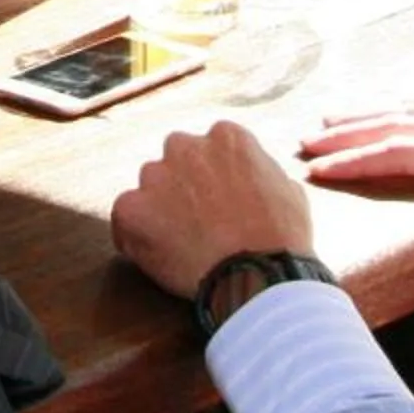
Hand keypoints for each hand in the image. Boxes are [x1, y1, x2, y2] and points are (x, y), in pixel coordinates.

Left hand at [110, 121, 312, 299]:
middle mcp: (184, 146)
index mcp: (226, 137)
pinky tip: (159, 256)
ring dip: (160, 209)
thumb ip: (260, 171)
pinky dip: (135, 235)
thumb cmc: (281, 238)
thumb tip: (251, 176)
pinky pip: (125, 218)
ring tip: (184, 245)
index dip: (215, 179)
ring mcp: (154, 176)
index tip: (221, 203)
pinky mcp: (131, 208)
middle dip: (184, 187)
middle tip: (199, 223)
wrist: (258, 275)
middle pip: (176, 162)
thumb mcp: (288, 189)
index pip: (211, 149)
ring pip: (150, 188)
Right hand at [300, 98, 413, 301]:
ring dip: (370, 111)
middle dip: (348, 132)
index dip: (357, 161)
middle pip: (395, 121)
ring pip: (413, 104)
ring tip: (336, 117)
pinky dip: (406, 101)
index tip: (319, 167)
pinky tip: (400, 104)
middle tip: (307, 141)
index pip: (400, 152)